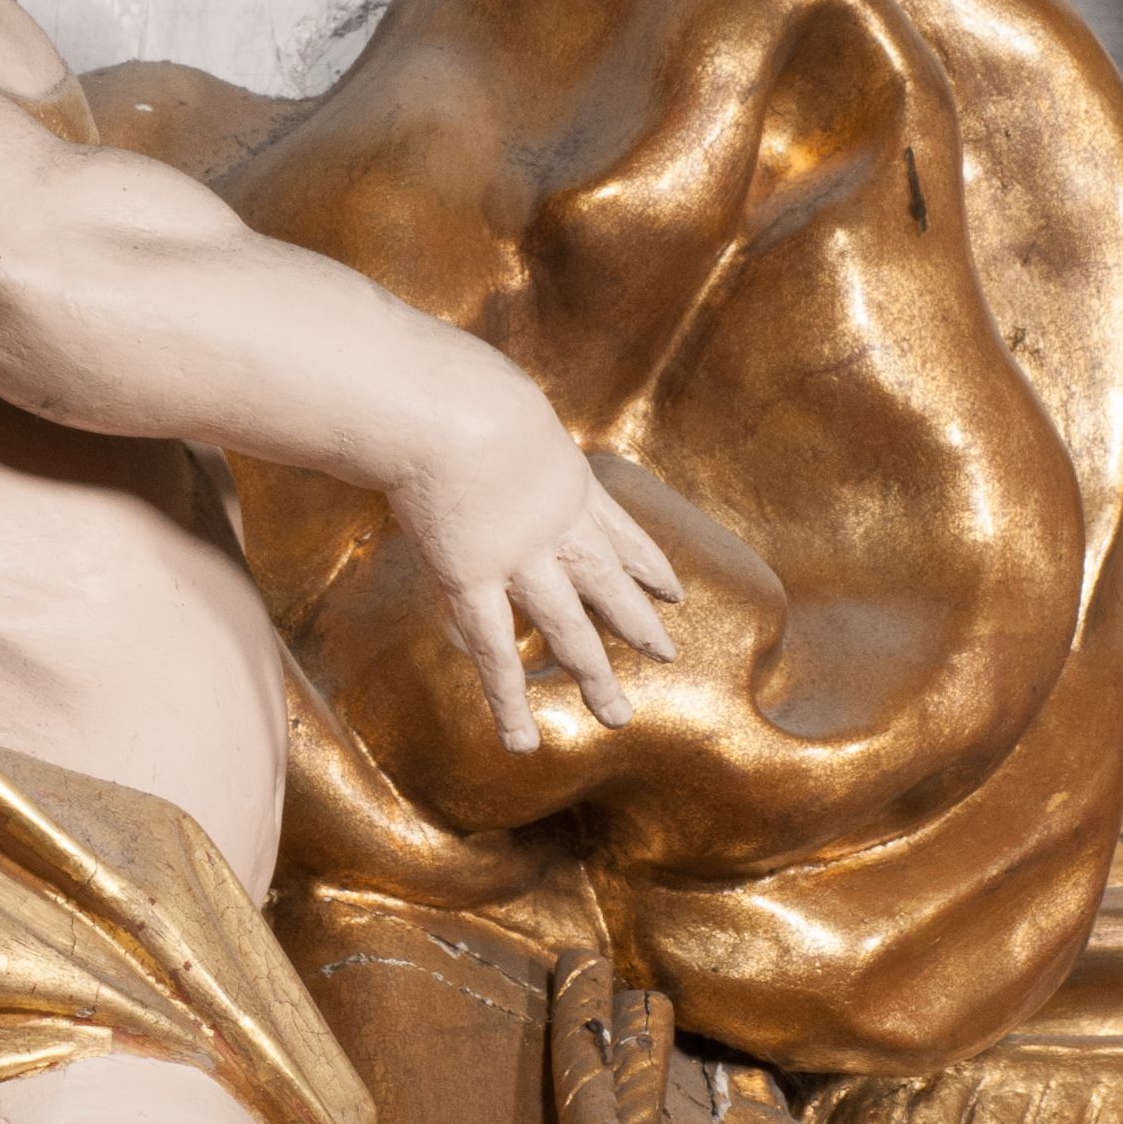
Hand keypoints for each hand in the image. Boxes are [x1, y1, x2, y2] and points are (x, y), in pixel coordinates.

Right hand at [386, 331, 681, 752]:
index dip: (644, 561)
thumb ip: (485, 407)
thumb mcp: (491, 391)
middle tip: (666, 655)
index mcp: (566, 478)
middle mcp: (558, 527)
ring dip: (593, 673)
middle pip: (606, 584)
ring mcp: (522, 561)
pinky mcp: (476, 582)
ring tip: (618, 715)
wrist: (451, 407)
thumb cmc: (453, 383)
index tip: (671, 586)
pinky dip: (508, 700)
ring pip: (567, 628)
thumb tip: (455, 387)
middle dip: (637, 623)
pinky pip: (494, 653)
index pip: (616, 529)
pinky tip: (522, 739)